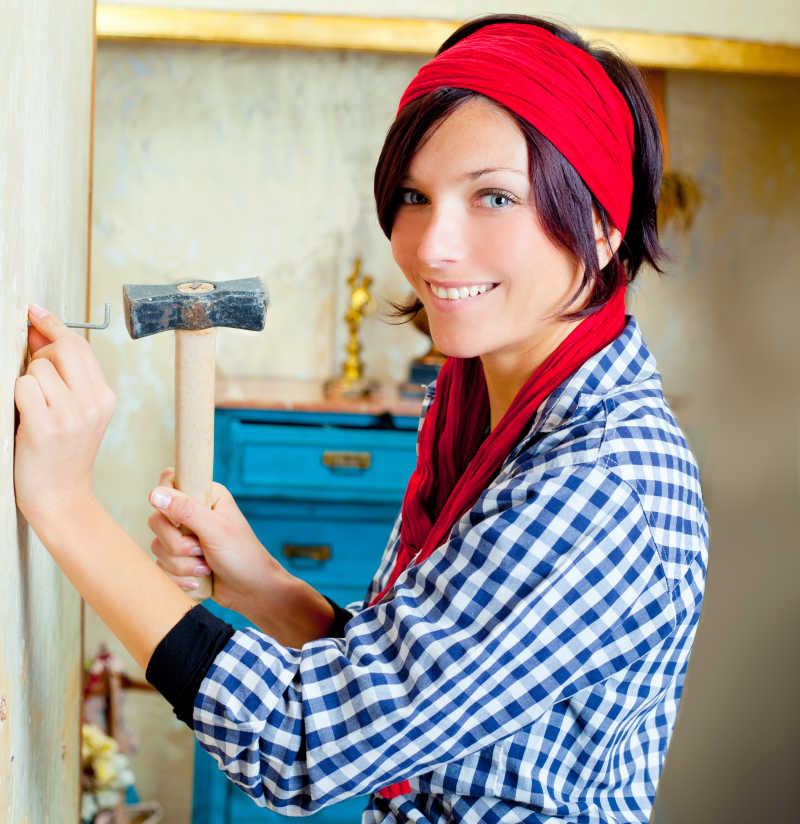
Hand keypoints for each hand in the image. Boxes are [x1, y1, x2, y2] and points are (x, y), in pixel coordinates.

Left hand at [14, 305, 115, 526]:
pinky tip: (25, 419)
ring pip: (37, 369)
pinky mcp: (45, 425)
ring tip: (33, 409)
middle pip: (63, 348)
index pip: (81, 346)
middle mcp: (93, 403)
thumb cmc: (62, 454)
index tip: (35, 311)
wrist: (60, 497)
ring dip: (26, 383)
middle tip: (35, 376)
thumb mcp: (77, 413)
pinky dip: (16, 397)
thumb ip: (63, 374)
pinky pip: (22, 387)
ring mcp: (71, 414)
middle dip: (40, 354)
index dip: (54, 325)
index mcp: (105, 397)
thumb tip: (37, 334)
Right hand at [147, 468, 282, 618]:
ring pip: (157, 546)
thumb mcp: (216, 530)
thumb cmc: (242, 556)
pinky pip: (161, 566)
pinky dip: (179, 577)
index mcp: (205, 495)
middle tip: (201, 549)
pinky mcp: (180, 558)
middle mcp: (192, 512)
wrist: (252, 590)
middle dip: (177, 544)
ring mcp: (184, 536)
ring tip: (206, 566)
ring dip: (182, 564)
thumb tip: (154, 494)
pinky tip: (198, 579)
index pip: (169, 481)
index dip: (166, 501)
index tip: (180, 522)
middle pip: (157, 520)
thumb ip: (186, 511)